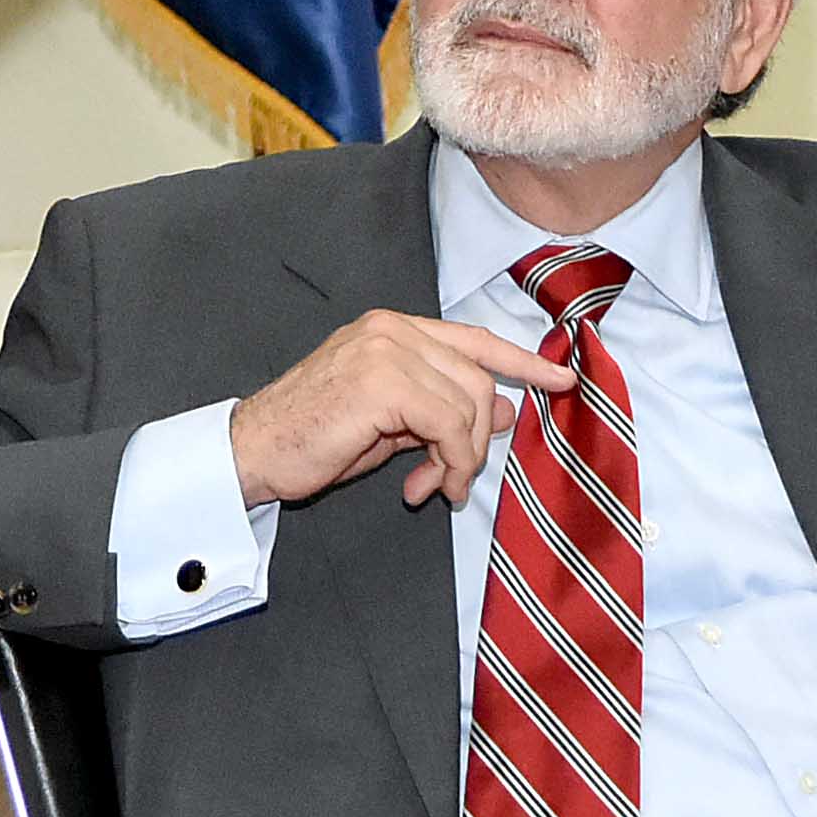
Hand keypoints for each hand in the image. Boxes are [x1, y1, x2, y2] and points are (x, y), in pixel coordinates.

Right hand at [225, 310, 574, 511]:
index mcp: (391, 328)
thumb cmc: (314, 437)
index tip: (562, 379)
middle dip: (477, 438)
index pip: (474, 338)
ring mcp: (386, 350)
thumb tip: (504, 414)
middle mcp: (391, 329)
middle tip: (451, 481)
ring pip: (469, 404)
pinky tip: (426, 487)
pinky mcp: (383, 382)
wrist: (254, 450)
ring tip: (434, 488)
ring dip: (462, 459)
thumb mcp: (392, 423)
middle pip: (478, 378)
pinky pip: (449, 425)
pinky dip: (450, 463)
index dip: (523, 361)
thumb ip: (443, 411)